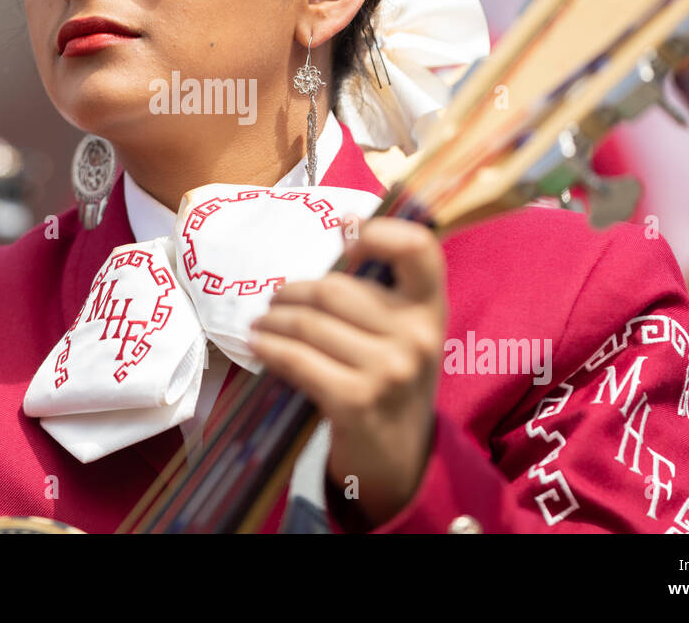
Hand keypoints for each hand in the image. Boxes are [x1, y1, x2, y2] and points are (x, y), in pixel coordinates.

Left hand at [248, 216, 446, 526]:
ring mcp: (388, 370)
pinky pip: (295, 360)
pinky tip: (257, 346)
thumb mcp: (404, 332)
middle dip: (294, 292)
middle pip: (334, 289)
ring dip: (273, 321)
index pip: (418, 247)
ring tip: (262, 324)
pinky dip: (268, 349)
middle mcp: (417, 336)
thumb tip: (343, 228)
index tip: (344, 235)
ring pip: (307, 324)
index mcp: (431, 308)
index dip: (379, 231)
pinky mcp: (355, 401)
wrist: (399, 459)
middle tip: (276, 300)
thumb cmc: (391, 379)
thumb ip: (383, 290)